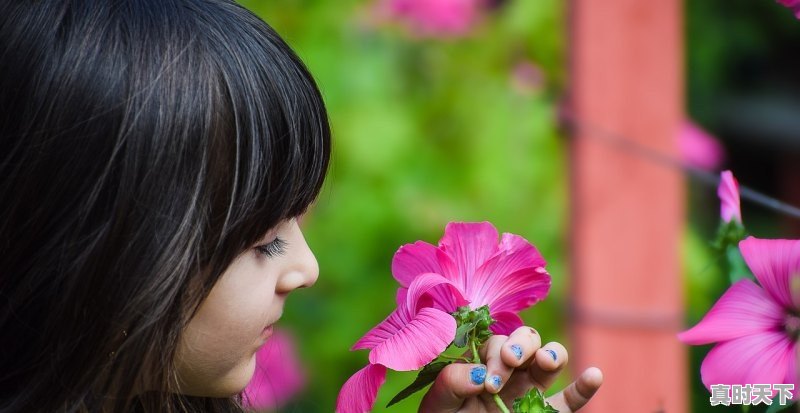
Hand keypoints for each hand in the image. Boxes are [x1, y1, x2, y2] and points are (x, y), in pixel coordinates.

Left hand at [419, 326, 602, 412]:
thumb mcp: (438, 404)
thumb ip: (450, 382)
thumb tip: (478, 374)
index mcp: (481, 363)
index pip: (495, 343)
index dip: (496, 354)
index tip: (488, 381)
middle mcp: (509, 372)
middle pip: (525, 340)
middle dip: (521, 344)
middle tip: (510, 360)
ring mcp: (530, 391)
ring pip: (549, 359)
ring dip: (551, 353)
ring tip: (545, 360)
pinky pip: (571, 400)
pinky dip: (585, 387)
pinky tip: (594, 375)